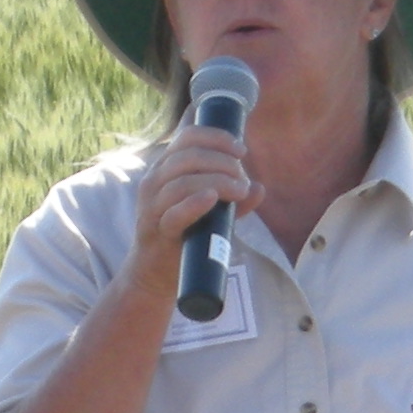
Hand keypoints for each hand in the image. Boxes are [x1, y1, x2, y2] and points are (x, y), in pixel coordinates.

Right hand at [129, 123, 257, 288]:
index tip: (242, 150)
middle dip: (222, 162)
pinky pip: (174, 213)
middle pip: (187, 156)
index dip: (217, 138)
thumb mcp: (212, 212)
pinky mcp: (157, 231)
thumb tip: (260, 188)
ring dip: (217, 181)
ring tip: (239, 192)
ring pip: (182, 182)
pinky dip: (194, 203)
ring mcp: (152, 206)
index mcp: (165, 168)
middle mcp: (154, 181)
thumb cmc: (185, 236)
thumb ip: (234, 200)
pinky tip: (213, 198)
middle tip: (243, 178)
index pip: (188, 137)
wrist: (155, 275)